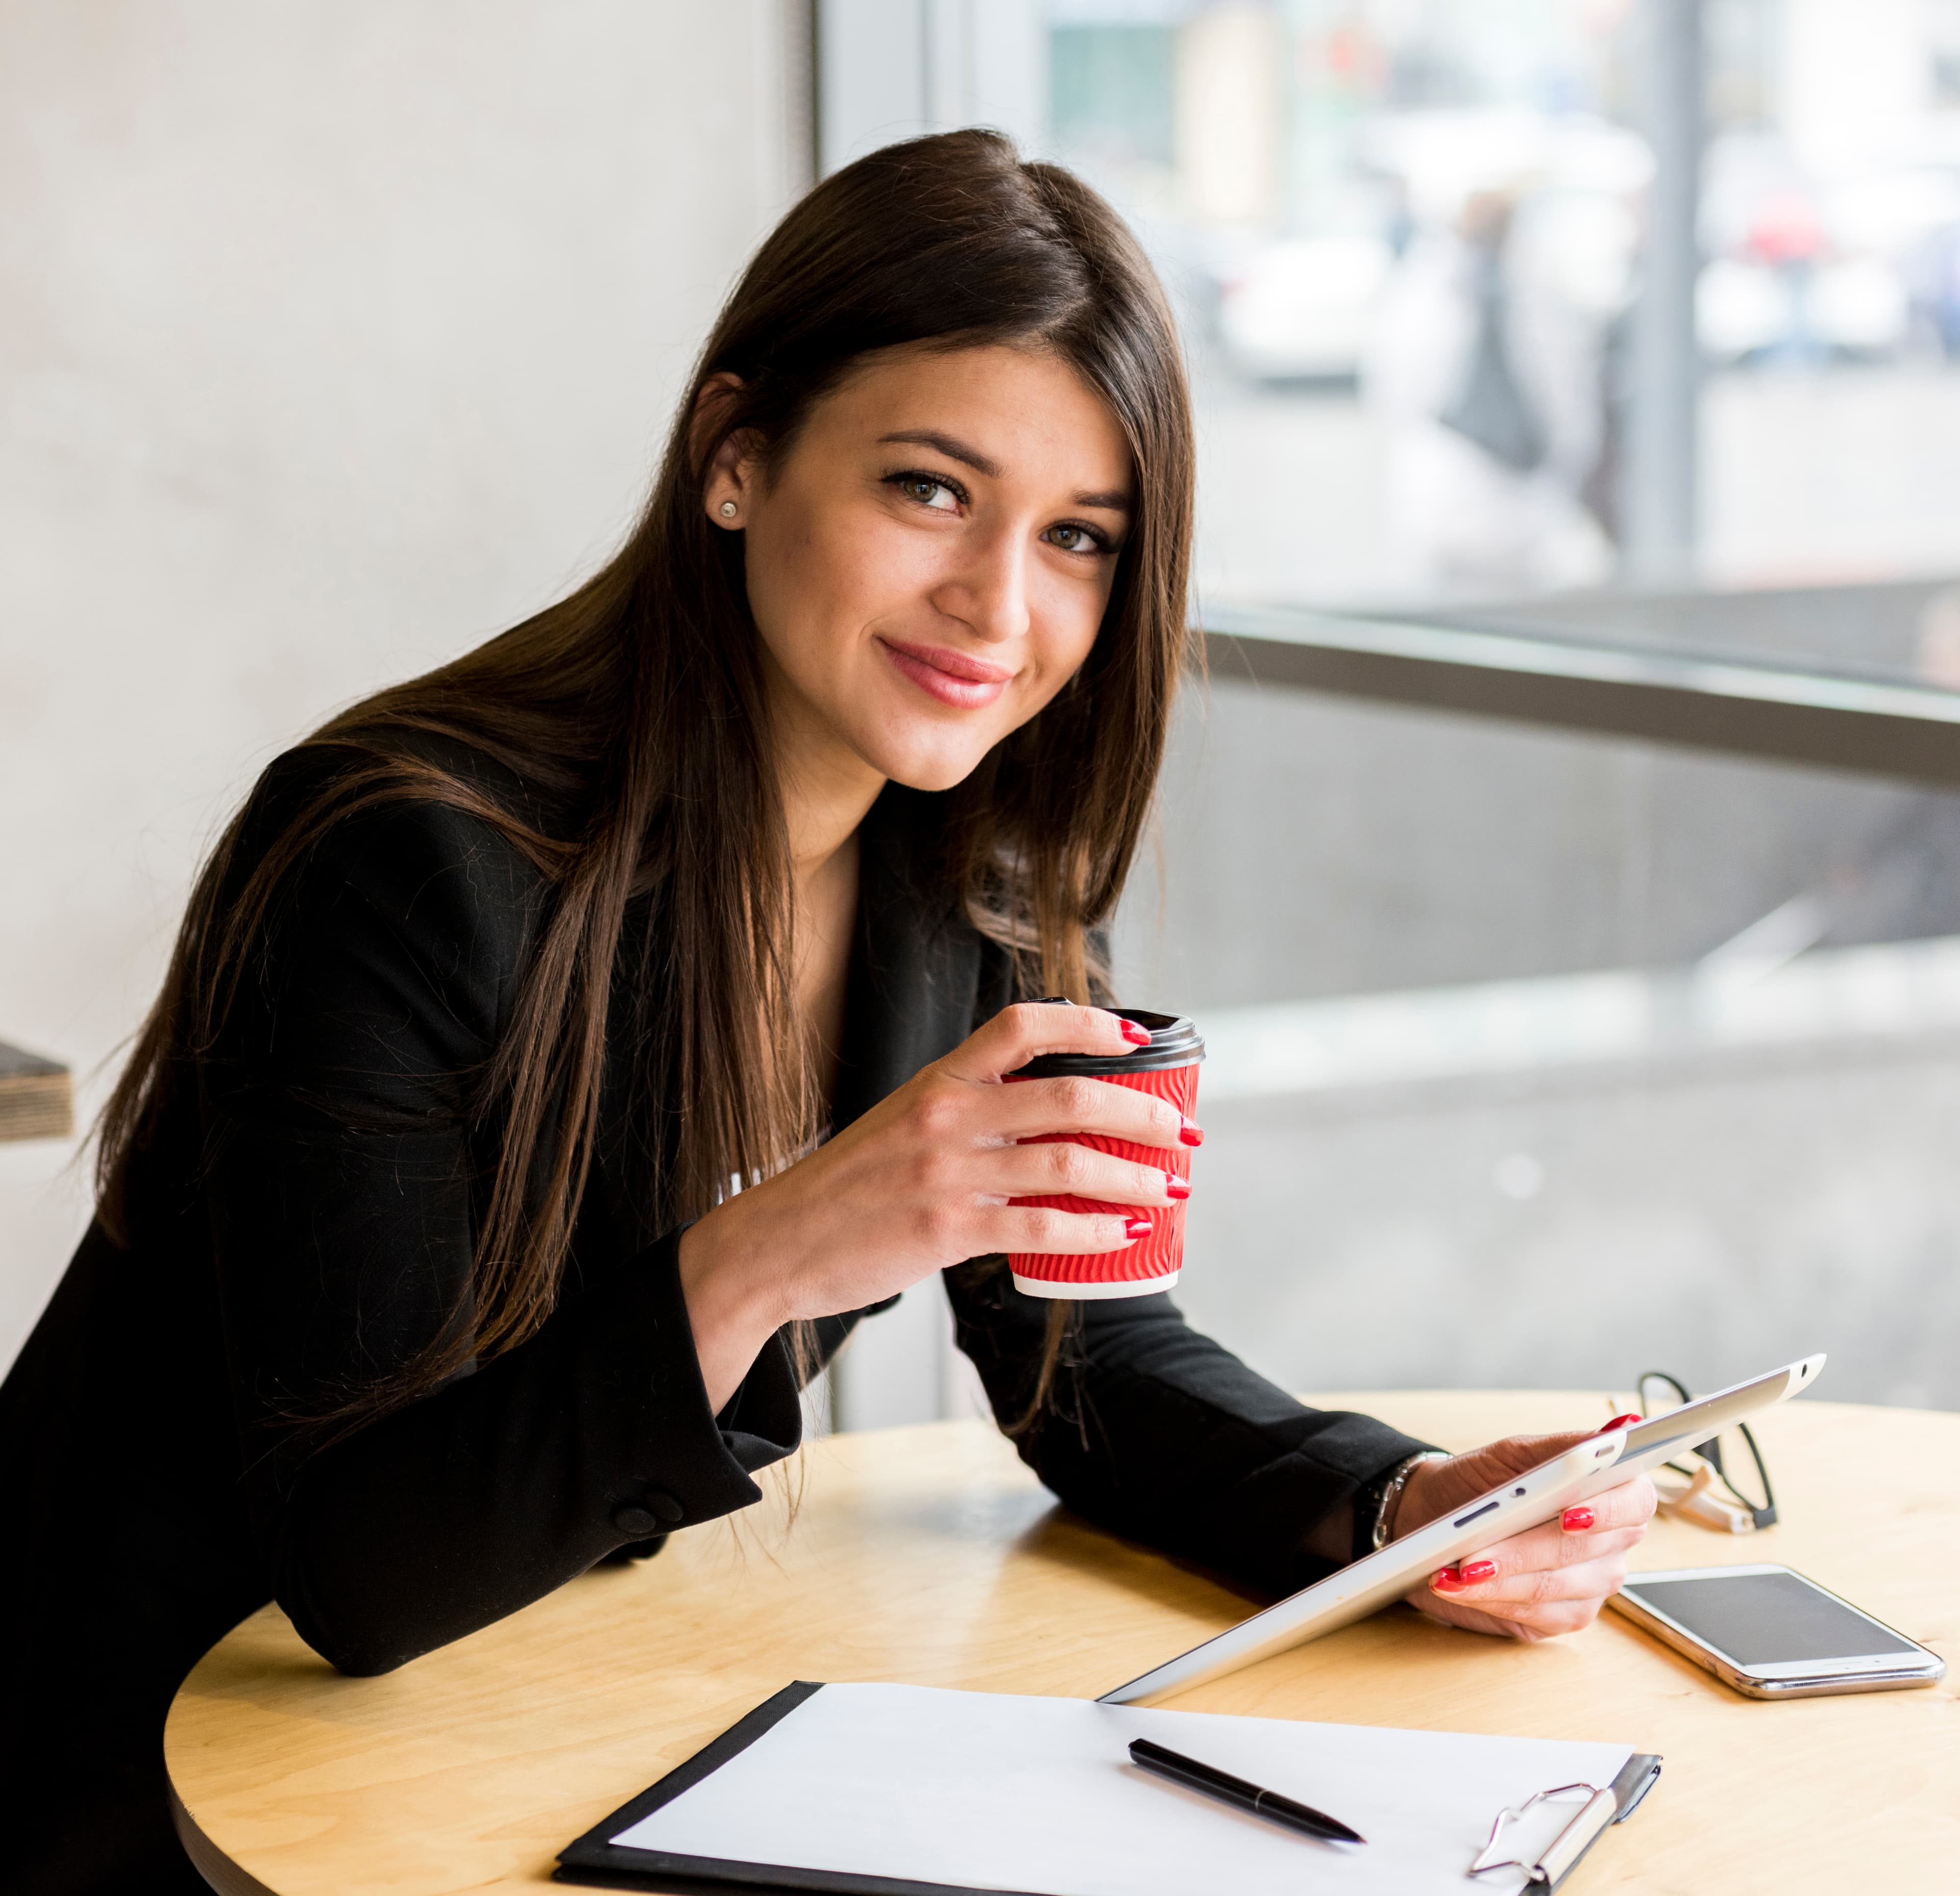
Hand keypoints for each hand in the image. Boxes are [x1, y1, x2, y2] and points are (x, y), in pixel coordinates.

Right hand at [677, 1002, 1197, 1409]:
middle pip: (1070, 1094)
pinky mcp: (947, 1231)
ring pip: (1069, 1163)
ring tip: (1174, 1186)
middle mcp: (948, 1116)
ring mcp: (948, 1174)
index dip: (1090, 1024)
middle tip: (1183, 1128)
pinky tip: (1127, 1233)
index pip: (1023, 1024)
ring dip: (1136, 1175)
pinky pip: (1043, 1229)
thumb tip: (1047, 1126)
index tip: (1139, 1039)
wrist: (777, 1242)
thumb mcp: (903, 1126)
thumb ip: (967, 1117)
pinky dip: (1097, 1231)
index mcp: (939, 1080)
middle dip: (1143, 1110)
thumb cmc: (849, 1189)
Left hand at [1389, 1433, 1656, 1640]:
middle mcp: (1611, 1542)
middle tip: (1476, 1553)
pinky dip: (1492, 1599)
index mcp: (1610, 1492)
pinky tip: (1460, 1587)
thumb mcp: (1509, 1454)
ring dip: (1500, 1579)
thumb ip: (1561, 1448)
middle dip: (1524, 1550)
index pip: (1634, 1501)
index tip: (1569, 1514)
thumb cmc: (1476, 1481)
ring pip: (1555, 1586)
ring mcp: (1591, 1583)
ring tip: (1457, 1570)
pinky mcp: (1562, 1617)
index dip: (1607, 1510)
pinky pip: (1536, 1615)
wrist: (1431, 1517)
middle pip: (1583, 1549)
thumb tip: (1615, 1433)